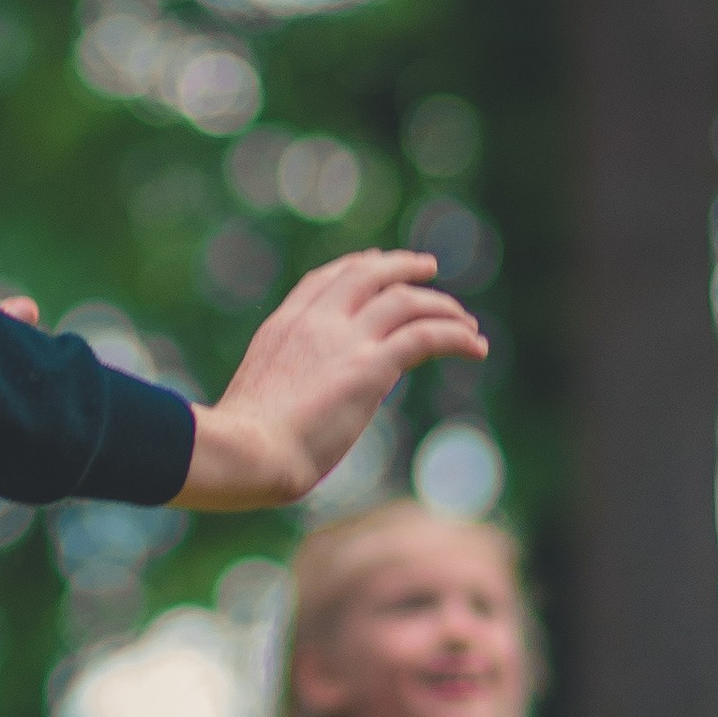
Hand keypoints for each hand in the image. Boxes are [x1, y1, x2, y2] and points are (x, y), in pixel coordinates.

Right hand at [179, 251, 487, 510]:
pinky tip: (476, 347)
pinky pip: (426, 335)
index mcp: (281, 328)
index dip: (355, 267)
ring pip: (405, 300)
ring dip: (442, 306)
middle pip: (366, 274)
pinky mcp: (371, 366)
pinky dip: (456, 336)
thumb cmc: (241, 448)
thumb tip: (283, 422)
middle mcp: (315, 323)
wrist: (247, 453)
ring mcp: (344, 340)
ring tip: (467, 321)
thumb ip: (278, 395)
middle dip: (401, 266)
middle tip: (428, 268)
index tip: (374, 264)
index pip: (324, 280)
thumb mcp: (255, 403)